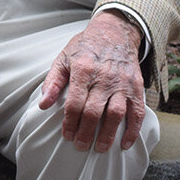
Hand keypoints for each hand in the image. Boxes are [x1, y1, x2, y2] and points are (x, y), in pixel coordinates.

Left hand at [37, 12, 145, 151]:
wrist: (114, 32)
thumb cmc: (85, 47)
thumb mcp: (63, 58)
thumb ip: (52, 82)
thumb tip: (43, 104)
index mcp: (83, 69)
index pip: (75, 103)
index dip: (70, 122)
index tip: (66, 135)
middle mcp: (103, 77)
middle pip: (94, 111)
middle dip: (86, 132)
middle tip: (80, 146)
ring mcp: (122, 82)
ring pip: (116, 114)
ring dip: (108, 134)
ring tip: (100, 148)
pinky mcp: (136, 86)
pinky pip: (137, 112)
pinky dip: (133, 130)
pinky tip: (125, 143)